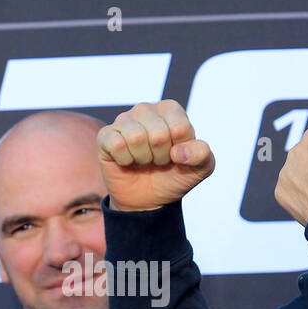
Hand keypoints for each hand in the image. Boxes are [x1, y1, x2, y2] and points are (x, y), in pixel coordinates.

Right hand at [97, 100, 214, 211]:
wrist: (148, 199)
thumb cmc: (174, 176)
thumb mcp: (200, 168)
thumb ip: (202, 155)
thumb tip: (179, 152)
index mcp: (170, 109)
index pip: (179, 128)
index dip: (179, 150)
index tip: (175, 155)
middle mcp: (146, 109)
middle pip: (158, 134)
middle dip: (161, 157)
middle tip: (158, 160)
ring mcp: (124, 120)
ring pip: (136, 137)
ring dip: (143, 158)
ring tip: (144, 160)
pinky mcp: (105, 135)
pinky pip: (117, 144)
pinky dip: (125, 160)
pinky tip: (127, 161)